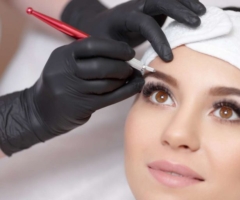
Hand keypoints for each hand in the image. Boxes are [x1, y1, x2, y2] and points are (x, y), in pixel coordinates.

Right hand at [0, 37, 143, 154]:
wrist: (39, 111)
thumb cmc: (60, 83)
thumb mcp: (66, 63)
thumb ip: (88, 56)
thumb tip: (123, 53)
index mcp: (62, 55)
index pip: (92, 45)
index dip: (115, 47)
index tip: (129, 51)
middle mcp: (66, 71)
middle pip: (102, 66)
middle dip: (122, 66)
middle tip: (132, 66)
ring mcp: (73, 90)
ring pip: (107, 83)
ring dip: (125, 79)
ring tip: (131, 76)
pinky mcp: (82, 106)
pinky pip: (110, 97)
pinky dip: (127, 90)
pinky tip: (136, 86)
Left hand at [61, 0, 205, 61]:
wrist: (100, 25)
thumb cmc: (103, 40)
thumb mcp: (106, 51)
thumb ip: (120, 62)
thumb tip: (137, 77)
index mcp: (123, 18)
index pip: (144, 23)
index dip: (158, 39)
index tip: (168, 58)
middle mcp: (136, 7)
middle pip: (159, 1)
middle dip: (178, 11)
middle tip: (196, 23)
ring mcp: (145, 5)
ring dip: (186, 3)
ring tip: (203, 13)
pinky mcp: (153, 8)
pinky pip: (171, 2)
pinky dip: (185, 4)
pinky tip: (198, 10)